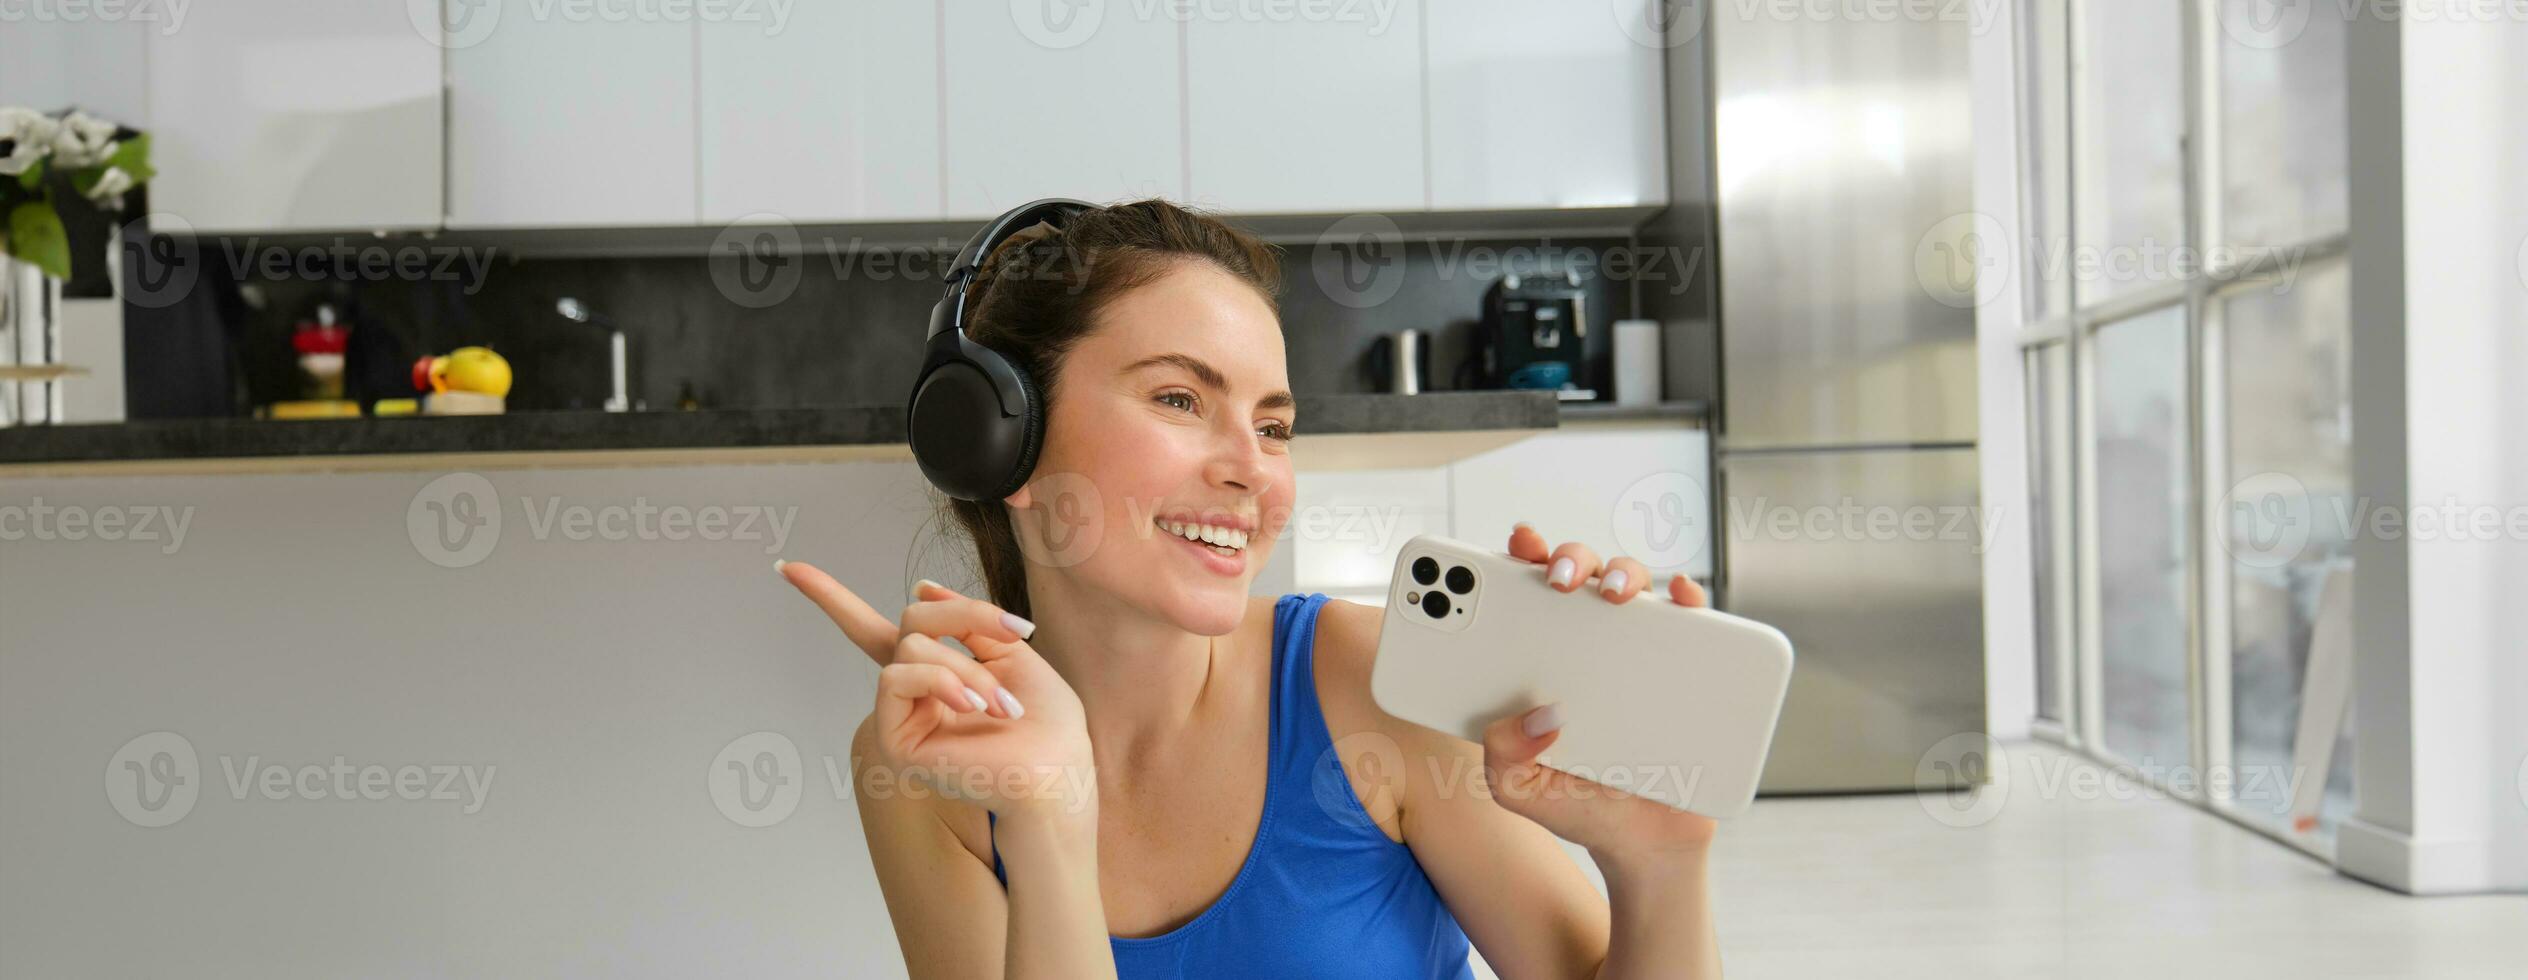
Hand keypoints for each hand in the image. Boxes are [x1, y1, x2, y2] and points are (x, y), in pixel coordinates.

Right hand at [778, 562, 1093, 817]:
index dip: (827, 596)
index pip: (870, 630)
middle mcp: (911, 692)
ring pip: (910, 647)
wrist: (1056, 770)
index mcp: (935, 671)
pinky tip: (971, 705)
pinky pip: (897, 677)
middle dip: (966, 616)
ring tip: (1001, 704)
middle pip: (912, 619)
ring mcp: (900, 716)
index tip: (787, 568)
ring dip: (964, 665)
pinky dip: (940, 681)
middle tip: (1015, 634)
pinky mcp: (894, 739)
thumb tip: (922, 587)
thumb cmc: (1046, 719)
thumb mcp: (1010, 648)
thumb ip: (966, 619)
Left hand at [1477, 524, 1718, 859]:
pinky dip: (1688, 600)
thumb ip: (1502, 757)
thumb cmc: (1575, 804)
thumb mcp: (1517, 788)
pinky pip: (1692, 623)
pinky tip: (1679, 596)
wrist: (1642, 841)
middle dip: (1567, 560)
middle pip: (1580, 577)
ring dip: (1623, 572)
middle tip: (1557, 579)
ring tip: (1611, 593)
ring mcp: (1639, 654)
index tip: (1516, 545)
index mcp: (1538, 660)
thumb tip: (1533, 719)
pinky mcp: (1688, 671)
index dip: (1519, 559)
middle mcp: (1588, 645)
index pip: (1524, 594)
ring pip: (1634, 587)